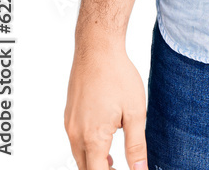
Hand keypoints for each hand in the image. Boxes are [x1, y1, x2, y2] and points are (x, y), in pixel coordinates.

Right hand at [64, 40, 148, 169]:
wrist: (97, 49)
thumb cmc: (117, 76)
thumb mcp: (135, 112)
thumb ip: (136, 145)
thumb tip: (139, 169)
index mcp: (93, 138)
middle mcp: (76, 134)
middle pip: (85, 168)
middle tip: (118, 167)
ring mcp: (70, 124)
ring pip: (79, 155)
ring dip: (94, 161)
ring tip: (113, 160)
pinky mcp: (69, 114)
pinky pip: (76, 140)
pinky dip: (88, 146)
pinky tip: (104, 137)